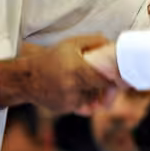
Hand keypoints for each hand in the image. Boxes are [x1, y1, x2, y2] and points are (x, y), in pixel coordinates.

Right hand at [0, 35, 117, 114]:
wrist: (26, 78)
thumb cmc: (50, 58)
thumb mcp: (70, 44)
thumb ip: (92, 41)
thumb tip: (111, 43)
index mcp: (77, 70)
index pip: (105, 80)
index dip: (116, 80)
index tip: (123, 78)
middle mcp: (74, 87)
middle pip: (101, 93)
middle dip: (108, 90)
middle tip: (113, 84)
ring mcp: (69, 100)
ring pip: (92, 100)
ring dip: (94, 95)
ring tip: (86, 83)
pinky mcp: (65, 109)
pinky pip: (81, 106)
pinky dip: (82, 99)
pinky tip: (74, 89)